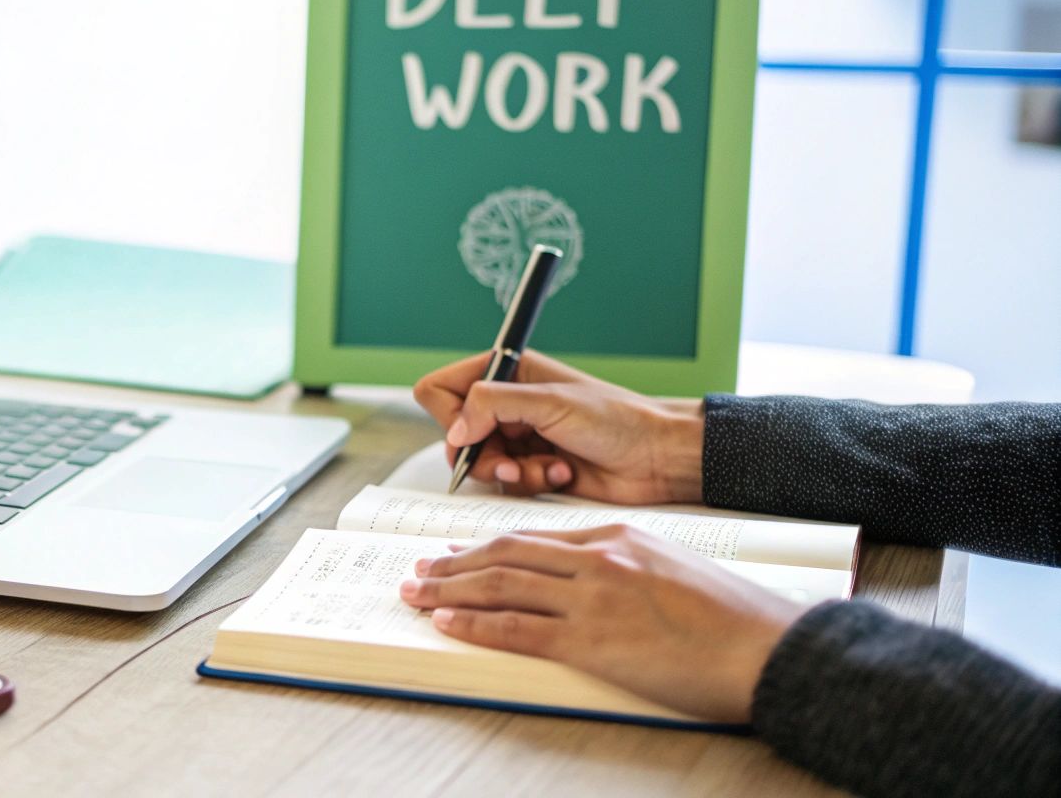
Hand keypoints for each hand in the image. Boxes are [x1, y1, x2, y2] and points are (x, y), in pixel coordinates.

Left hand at [399, 525, 805, 722]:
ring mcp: (592, 597)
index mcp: (617, 538)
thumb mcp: (674, 570)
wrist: (768, 646)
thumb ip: (628, 569)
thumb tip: (597, 587)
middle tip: (419, 569)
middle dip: (455, 562)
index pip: (535, 538)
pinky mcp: (592, 639)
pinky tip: (447, 622)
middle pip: (506, 554)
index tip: (459, 552)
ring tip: (416, 592)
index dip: (488, 546)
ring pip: (501, 584)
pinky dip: (475, 624)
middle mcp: (598, 559)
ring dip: (449, 589)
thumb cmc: (734, 618)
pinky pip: (517, 628)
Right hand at [413, 350, 705, 504]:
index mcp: (507, 374)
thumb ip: (493, 405)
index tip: (473, 433)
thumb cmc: (618, 420)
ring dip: (511, 471)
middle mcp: (506, 406)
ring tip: (547, 468)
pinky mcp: (530, 469)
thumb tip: (456, 431)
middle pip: (455, 434)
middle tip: (511, 460)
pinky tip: (561, 474)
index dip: (450, 415)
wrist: (657, 459)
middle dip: (483, 453)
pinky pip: (504, 485)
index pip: (442, 389)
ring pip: (478, 464)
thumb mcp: (551, 402)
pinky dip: (530, 483)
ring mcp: (517, 439)